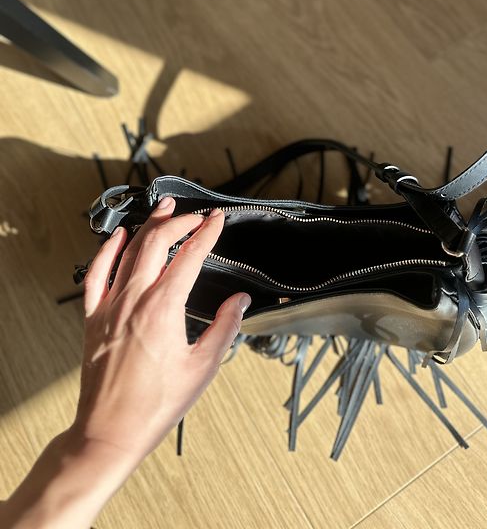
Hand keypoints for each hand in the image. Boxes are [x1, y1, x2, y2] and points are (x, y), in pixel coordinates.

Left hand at [70, 198, 250, 463]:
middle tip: (195, 214)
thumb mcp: (203, 368)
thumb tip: (239, 302)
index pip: (190, 256)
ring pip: (129, 251)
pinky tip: (117, 237)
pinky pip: (96, 274)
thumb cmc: (155, 405)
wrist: (111, 430)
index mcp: (163, 309)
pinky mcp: (94, 317)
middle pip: (157, 243)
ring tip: (163, 209)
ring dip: (148, 225)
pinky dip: (107, 251)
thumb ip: (224, 329)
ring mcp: (110, 306)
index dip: (206, 233)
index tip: (217, 220)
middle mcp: (134, 300)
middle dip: (179, 221)